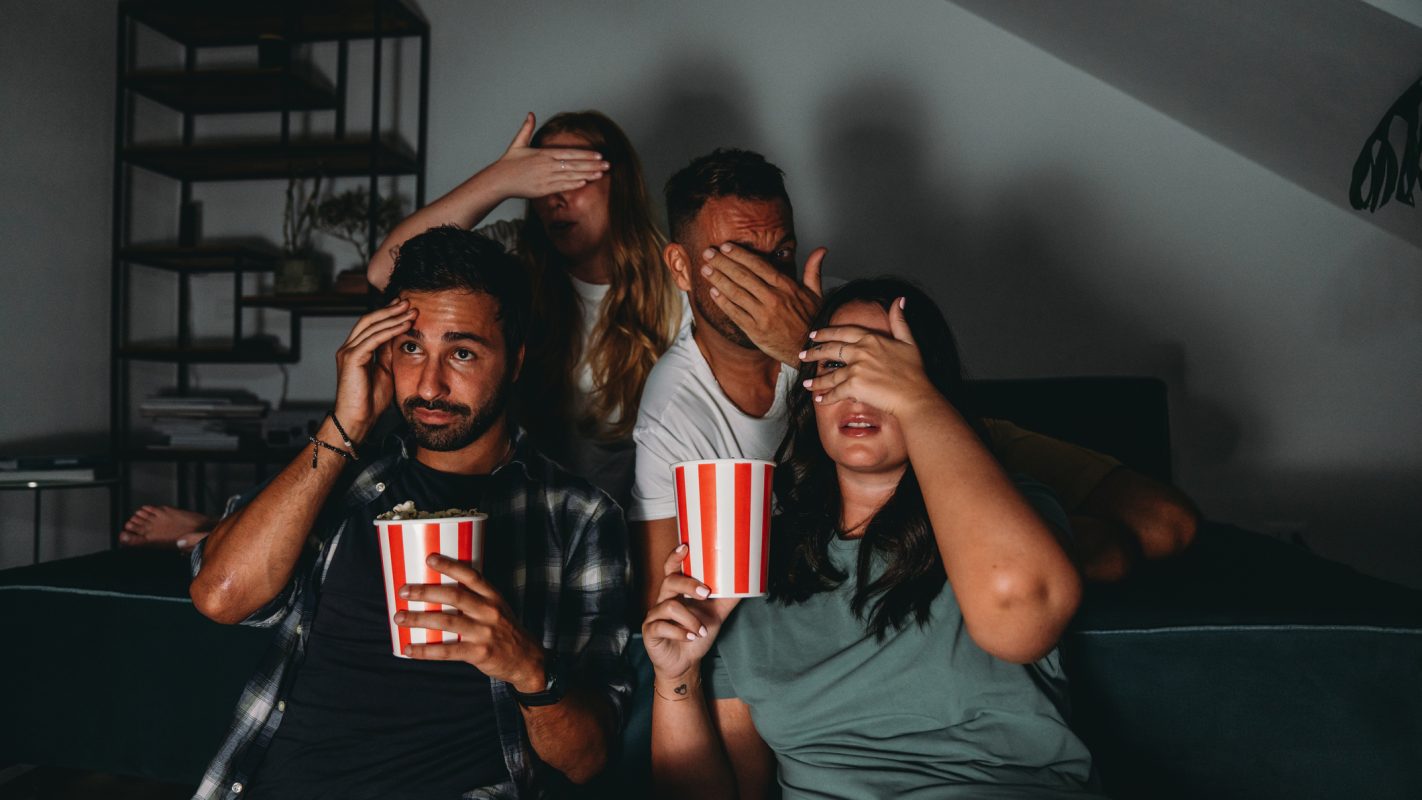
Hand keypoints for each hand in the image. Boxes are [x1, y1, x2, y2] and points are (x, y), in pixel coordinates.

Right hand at [332, 298, 413, 440]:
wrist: (358, 419)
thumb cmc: (370, 400)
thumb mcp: (385, 371)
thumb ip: (388, 353)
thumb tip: (399, 336)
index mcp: (356, 350)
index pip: (371, 325)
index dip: (388, 313)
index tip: (405, 306)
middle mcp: (349, 347)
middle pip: (370, 319)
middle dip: (390, 309)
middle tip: (409, 301)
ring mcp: (348, 352)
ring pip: (371, 326)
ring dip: (393, 316)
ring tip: (411, 310)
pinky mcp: (352, 359)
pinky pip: (373, 339)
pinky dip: (390, 330)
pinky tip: (404, 325)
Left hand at [396, 554, 546, 691]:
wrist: (527, 660)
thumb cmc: (506, 631)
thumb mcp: (498, 608)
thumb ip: (476, 599)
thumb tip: (439, 591)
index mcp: (493, 597)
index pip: (470, 576)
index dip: (450, 565)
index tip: (429, 559)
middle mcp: (489, 612)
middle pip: (454, 596)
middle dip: (426, 591)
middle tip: (404, 591)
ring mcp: (484, 633)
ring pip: (446, 621)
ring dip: (419, 619)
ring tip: (399, 617)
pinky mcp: (478, 653)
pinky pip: (447, 651)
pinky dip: (425, 650)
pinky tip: (409, 649)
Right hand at [484, 112, 608, 198]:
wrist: (499, 180)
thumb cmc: (509, 162)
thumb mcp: (518, 143)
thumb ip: (526, 128)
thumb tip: (530, 113)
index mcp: (543, 154)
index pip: (569, 153)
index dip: (586, 154)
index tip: (599, 154)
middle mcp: (547, 166)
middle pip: (575, 165)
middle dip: (593, 165)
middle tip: (608, 164)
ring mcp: (546, 178)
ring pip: (571, 176)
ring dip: (587, 175)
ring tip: (602, 174)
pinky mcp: (543, 190)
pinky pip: (562, 187)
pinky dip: (574, 185)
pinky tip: (586, 182)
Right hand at [641, 544, 739, 684]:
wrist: (685, 663)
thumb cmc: (697, 634)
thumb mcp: (716, 615)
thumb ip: (727, 599)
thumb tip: (747, 583)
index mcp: (676, 592)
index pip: (672, 569)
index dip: (675, 557)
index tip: (685, 547)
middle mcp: (663, 599)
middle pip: (670, 582)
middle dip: (689, 585)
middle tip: (707, 594)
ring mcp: (654, 615)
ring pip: (669, 607)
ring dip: (691, 620)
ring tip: (702, 631)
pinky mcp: (650, 631)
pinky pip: (662, 626)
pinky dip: (680, 632)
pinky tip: (691, 638)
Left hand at [700, 242, 825, 364]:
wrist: (809, 349)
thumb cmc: (812, 320)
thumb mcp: (816, 293)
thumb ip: (813, 269)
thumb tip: (821, 249)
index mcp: (786, 287)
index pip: (758, 265)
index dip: (739, 254)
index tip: (725, 247)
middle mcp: (773, 299)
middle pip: (742, 276)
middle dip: (722, 263)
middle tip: (707, 253)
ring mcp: (762, 315)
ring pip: (736, 293)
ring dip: (718, 279)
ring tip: (705, 269)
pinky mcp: (755, 331)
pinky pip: (735, 313)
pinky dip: (723, 302)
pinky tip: (713, 292)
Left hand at [799, 296, 940, 418]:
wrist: (914, 395)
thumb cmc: (914, 372)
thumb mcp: (909, 341)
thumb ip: (900, 320)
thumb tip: (900, 300)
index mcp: (871, 339)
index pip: (842, 332)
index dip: (826, 333)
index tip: (814, 335)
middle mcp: (860, 351)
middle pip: (830, 350)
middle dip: (814, 353)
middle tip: (802, 355)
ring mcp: (856, 369)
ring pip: (830, 374)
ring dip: (817, 380)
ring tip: (807, 383)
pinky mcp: (854, 386)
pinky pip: (835, 391)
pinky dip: (827, 397)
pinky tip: (820, 399)